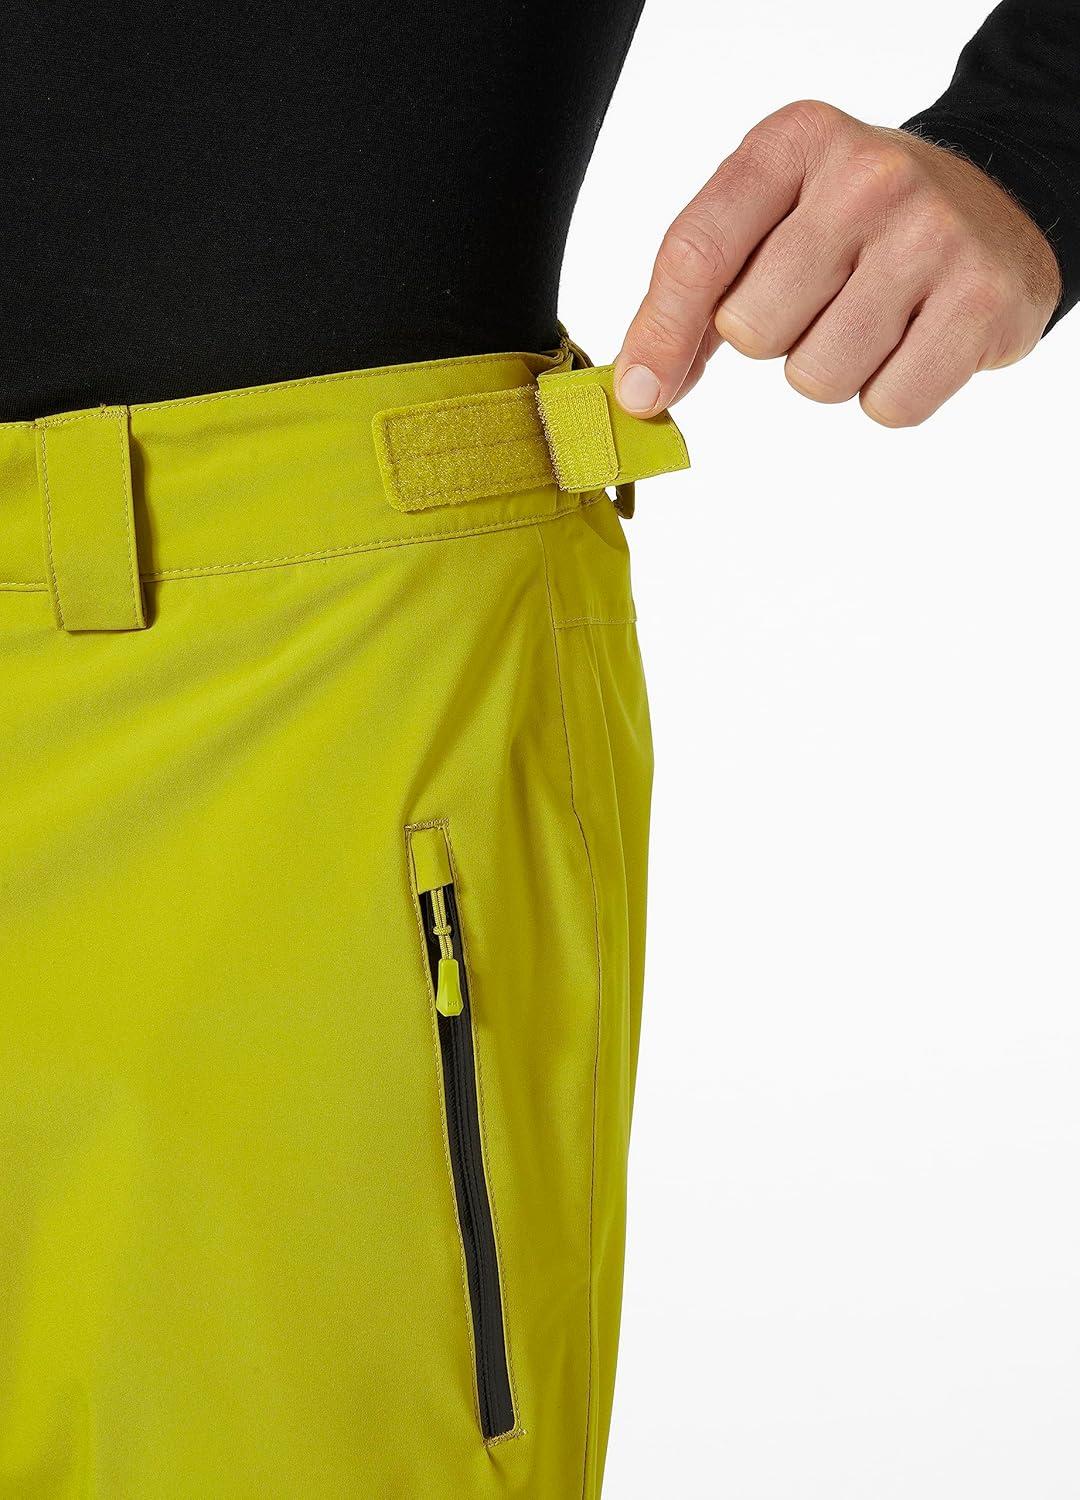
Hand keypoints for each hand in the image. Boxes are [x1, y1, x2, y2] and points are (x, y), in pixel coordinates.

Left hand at [614, 101, 1061, 426]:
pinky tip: (914, 341)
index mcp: (794, 143)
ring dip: (831, 371)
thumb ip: (695, 298)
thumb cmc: (854, 227)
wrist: (992, 210)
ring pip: (817, 378)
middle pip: (753, 330)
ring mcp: (933, 235)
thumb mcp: (769, 222)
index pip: (698, 252)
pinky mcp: (982, 300)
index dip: (660, 336)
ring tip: (870, 318)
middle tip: (822, 300)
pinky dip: (890, 395)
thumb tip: (640, 391)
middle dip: (774, 339)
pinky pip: (889, 405)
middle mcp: (867, 177)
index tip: (640, 396)